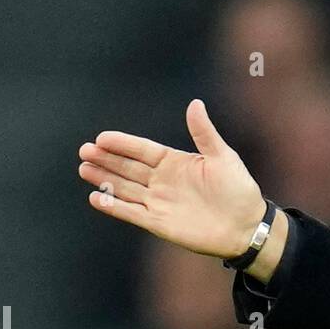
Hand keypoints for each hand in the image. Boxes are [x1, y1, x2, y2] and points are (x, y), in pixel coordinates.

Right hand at [77, 99, 265, 258]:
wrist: (246, 225)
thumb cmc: (238, 188)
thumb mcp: (223, 156)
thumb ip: (204, 132)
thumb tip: (195, 103)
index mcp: (176, 162)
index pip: (142, 150)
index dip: (123, 144)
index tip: (101, 137)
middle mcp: (163, 181)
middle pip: (128, 167)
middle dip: (106, 159)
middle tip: (84, 150)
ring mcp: (158, 202)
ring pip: (124, 188)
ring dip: (104, 179)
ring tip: (83, 168)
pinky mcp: (158, 222)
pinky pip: (131, 213)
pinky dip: (113, 207)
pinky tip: (96, 198)